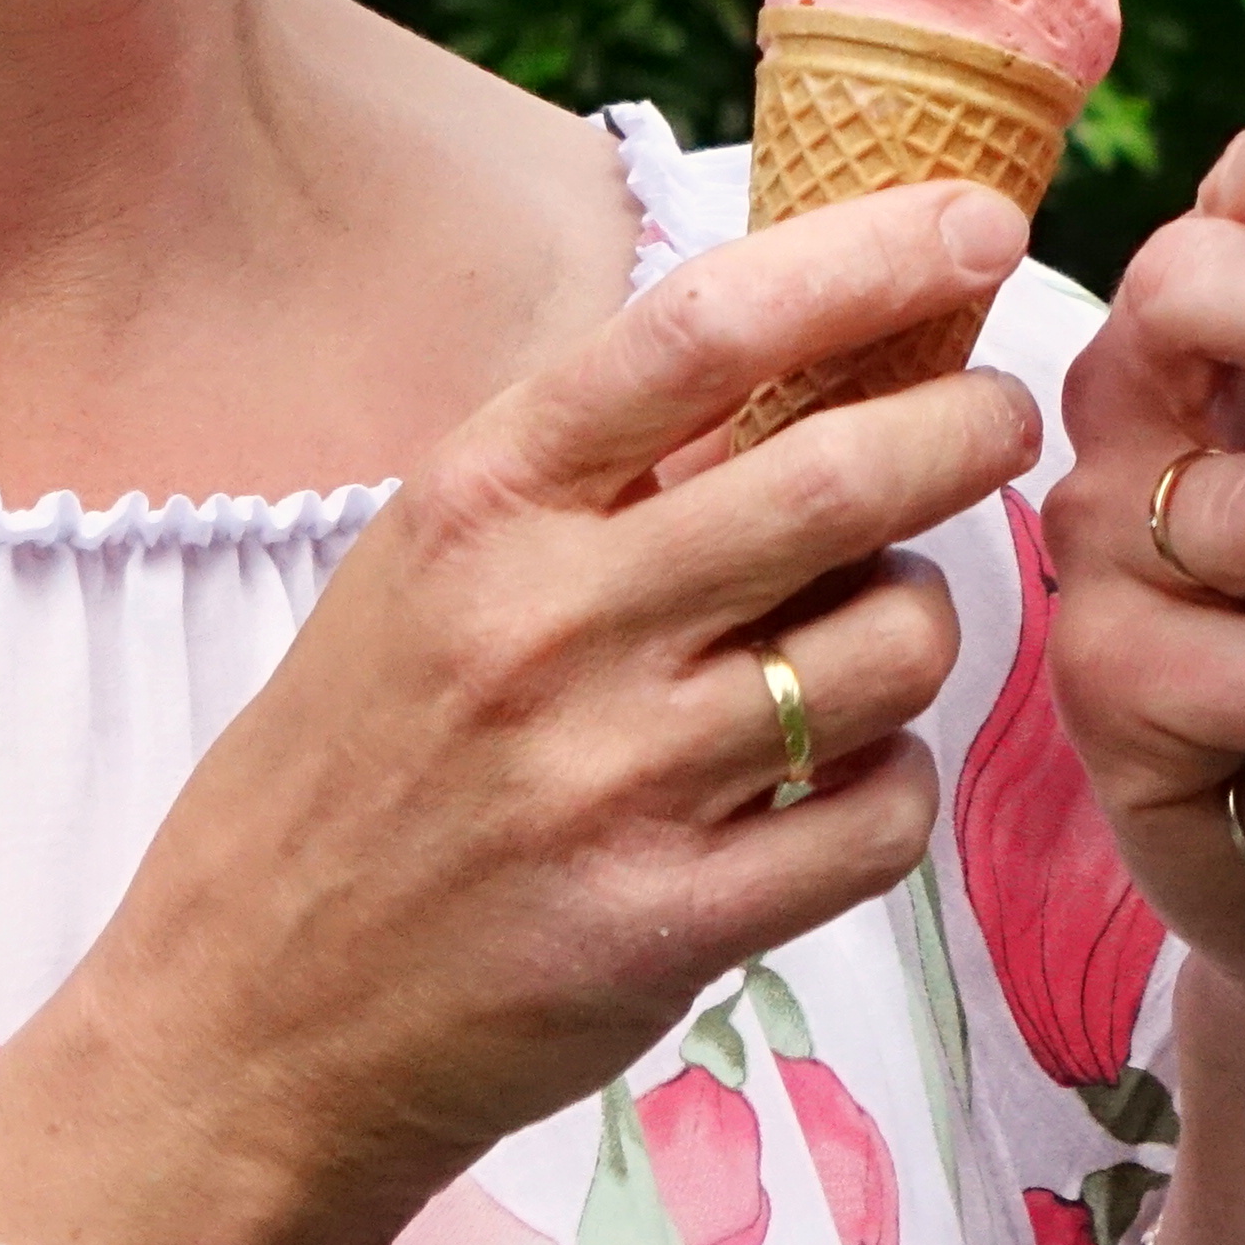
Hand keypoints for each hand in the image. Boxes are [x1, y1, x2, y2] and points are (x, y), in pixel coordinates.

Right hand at [46, 179, 1047, 1244]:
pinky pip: (881, 815)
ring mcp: (608, 782)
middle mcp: (544, 626)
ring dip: (919, 624)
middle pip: (838, 479)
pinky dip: (896, 783)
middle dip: (966, 426)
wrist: (245, 1020)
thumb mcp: (427, 565)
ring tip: (865, 635)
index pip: (701, 328)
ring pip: (887, 646)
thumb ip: (595, 465)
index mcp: (479, 503)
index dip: (866, 258)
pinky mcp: (668, 926)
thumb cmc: (356, 764)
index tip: (972, 223)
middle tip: (999, 417)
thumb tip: (810, 338)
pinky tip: (840, 779)